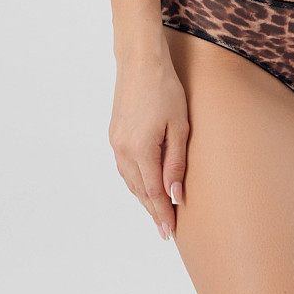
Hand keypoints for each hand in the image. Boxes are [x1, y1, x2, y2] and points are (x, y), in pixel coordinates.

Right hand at [109, 46, 188, 240]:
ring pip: (130, 180)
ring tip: (157, 211)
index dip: (162, 213)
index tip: (169, 232)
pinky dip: (135, 180)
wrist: (140, 61)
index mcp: (140, 150)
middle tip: (165, 229)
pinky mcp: (114, 134)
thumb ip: (176, 162)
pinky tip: (144, 184)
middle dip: (153, 210)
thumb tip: (175, 195)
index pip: (154, 192)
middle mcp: (123, 150)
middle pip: (139, 190)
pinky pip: (124, 167)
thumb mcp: (180, 125)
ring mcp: (116, 142)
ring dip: (143, 197)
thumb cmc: (166, 88)